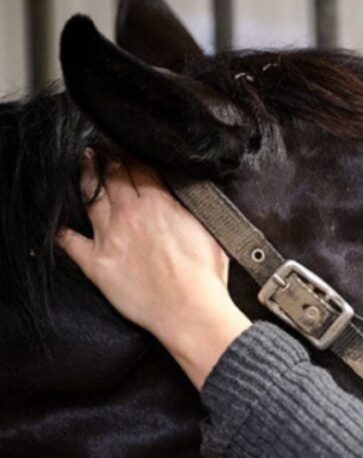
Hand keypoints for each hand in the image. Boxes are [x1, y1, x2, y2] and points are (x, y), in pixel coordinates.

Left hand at [56, 153, 250, 388]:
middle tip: (100, 149)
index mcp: (160, 204)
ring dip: (85, 178)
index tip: (126, 147)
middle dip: (107, 160)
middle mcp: (131, 214)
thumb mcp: (208, 230)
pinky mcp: (97, 263)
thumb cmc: (205, 277)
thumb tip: (182, 194)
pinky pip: (71, 243)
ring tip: (83, 166)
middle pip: (113, 177)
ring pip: (91, 198)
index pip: (140, 168)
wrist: (189, 310)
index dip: (131, 154)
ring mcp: (110, 237)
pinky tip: (60, 226)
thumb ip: (189, 208)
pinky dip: (64, 232)